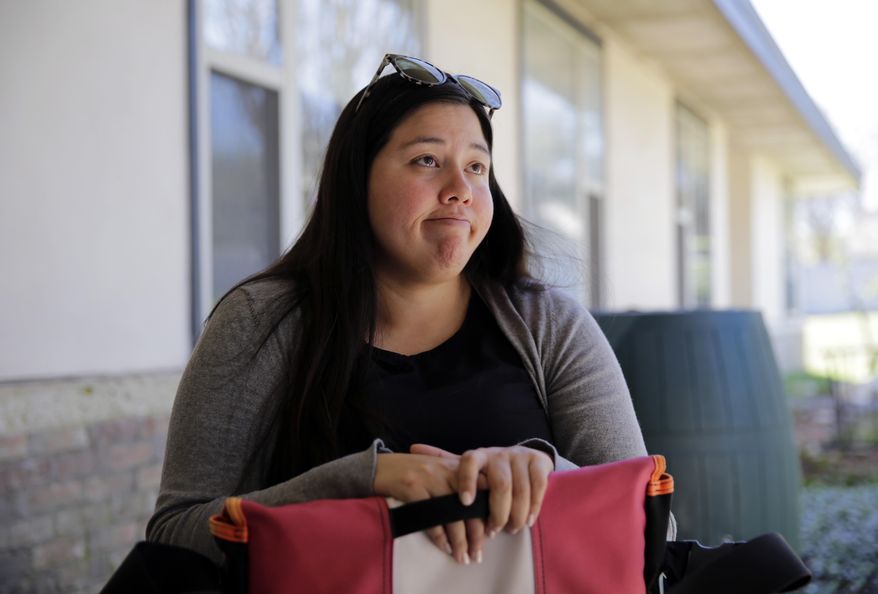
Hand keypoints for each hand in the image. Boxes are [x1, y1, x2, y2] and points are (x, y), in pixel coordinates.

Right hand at [372, 452, 485, 563]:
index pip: (482, 488)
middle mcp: (446, 470)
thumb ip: (458, 482)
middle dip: (476, 533)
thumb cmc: (412, 471)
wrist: (381, 466)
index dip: (488, 512)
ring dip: (459, 540)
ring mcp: (429, 478)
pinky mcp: (412, 487)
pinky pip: (430, 516)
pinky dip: (438, 535)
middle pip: (469, 506)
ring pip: (452, 514)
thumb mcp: (439, 469)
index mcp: (456, 466)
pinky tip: (444, 547)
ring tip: (462, 556)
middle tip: (478, 554)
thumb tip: (478, 512)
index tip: (491, 533)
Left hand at [410, 443, 553, 563]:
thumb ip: (445, 461)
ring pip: (519, 490)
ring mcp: (521, 458)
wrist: (527, 456)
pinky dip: (533, 507)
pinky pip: (538, 487)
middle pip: (499, 485)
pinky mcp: (540, 463)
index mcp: (479, 456)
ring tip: (511, 529)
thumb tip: (413, 448)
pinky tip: (527, 520)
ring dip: (515, 514)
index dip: (466, 481)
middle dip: (497, 512)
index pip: (469, 462)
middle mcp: (499, 454)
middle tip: (493, 531)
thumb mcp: (469, 465)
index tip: (463, 502)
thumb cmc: (490, 468)